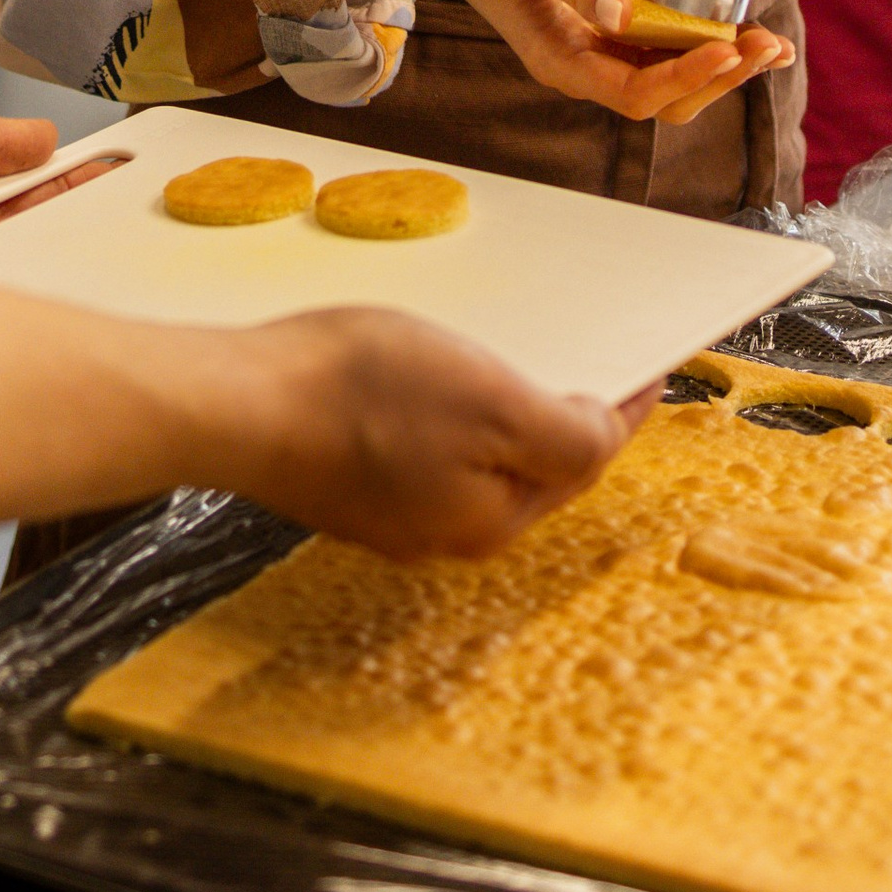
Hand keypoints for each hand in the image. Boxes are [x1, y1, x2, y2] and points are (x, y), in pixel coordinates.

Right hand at [247, 305, 656, 559]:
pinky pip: (423, 451)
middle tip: (593, 363)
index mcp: (495, 515)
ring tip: (514, 361)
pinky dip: (445, 415)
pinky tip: (430, 378)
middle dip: (563, 415)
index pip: (584, 456)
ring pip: (475, 459)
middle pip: (531, 465)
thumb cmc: (361, 393)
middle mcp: (449, 530)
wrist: (238, 405)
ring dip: (502, 414)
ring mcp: (395, 515)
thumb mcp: (493, 403)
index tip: (653, 367)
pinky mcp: (350, 487)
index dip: (625, 405)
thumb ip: (565, 433)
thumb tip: (602, 436)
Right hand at [328, 0, 790, 122]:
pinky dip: (700, 40)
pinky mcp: (604, 30)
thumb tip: (623, 16)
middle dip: (717, 78)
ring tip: (768, 43)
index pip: (633, 92)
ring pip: (666, 79)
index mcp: (558, 59)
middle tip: (767, 45)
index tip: (727, 46)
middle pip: (661, 98)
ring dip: (718, 65)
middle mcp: (581, 66)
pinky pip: (659, 49)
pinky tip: (734, 20)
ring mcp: (593, 52)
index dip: (685, 76)